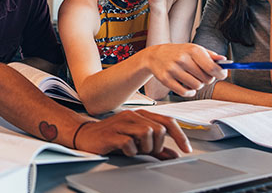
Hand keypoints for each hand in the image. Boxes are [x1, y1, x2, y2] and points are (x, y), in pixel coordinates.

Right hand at [75, 109, 190, 158]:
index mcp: (140, 115)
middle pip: (159, 129)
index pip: (167, 121)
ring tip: (135, 149)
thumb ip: (156, 148)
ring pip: (147, 134)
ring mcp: (121, 123)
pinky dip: (131, 151)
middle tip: (148, 151)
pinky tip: (124, 150)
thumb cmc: (112, 136)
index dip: (180, 135)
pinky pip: (130, 143)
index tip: (186, 149)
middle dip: (158, 145)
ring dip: (145, 148)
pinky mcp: (111, 134)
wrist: (85, 135)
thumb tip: (173, 155)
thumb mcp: (137, 141)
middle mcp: (132, 115)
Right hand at [143, 44, 227, 96]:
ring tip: (192, 79)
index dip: (221, 74)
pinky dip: (189, 92)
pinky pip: (185, 92)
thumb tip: (224, 61)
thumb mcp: (193, 49)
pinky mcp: (166, 79)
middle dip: (207, 79)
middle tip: (202, 75)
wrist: (155, 56)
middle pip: (207, 79)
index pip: (213, 68)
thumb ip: (210, 55)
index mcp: (192, 50)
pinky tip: (187, 86)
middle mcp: (182, 59)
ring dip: (198, 85)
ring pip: (197, 86)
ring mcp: (173, 69)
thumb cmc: (177, 52)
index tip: (222, 75)